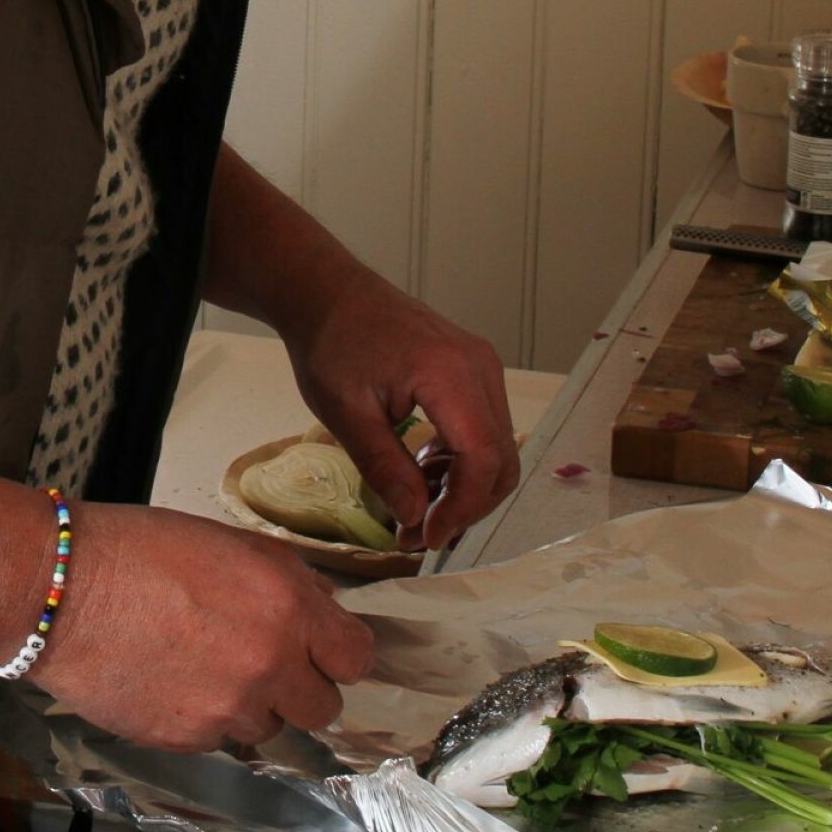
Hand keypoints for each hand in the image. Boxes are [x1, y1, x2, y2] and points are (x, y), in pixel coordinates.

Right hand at [34, 505, 374, 752]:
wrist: (58, 590)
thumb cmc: (137, 549)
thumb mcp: (229, 542)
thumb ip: (287, 580)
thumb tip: (321, 607)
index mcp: (286, 606)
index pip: (356, 658)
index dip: (339, 652)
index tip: (324, 647)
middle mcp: (268, 665)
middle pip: (322, 708)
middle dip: (300, 686)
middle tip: (264, 660)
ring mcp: (226, 710)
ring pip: (269, 728)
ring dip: (251, 704)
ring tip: (204, 666)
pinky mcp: (187, 740)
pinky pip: (220, 739)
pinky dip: (207, 718)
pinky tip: (173, 681)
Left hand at [280, 276, 519, 550]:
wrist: (329, 293)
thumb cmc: (331, 346)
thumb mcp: (345, 414)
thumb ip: (385, 467)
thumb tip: (416, 519)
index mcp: (448, 374)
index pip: (483, 458)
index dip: (462, 508)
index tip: (426, 537)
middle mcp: (479, 366)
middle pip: (502, 458)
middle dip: (467, 505)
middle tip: (420, 533)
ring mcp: (483, 364)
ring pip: (499, 446)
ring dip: (465, 486)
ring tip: (415, 503)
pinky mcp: (475, 368)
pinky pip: (487, 427)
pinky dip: (464, 460)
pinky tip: (424, 468)